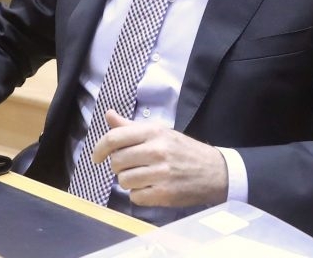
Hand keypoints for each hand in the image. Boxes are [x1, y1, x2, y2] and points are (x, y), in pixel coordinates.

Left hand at [91, 110, 228, 208]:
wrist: (215, 171)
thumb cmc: (184, 150)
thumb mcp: (161, 133)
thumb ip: (131, 127)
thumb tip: (108, 115)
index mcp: (154, 132)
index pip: (114, 138)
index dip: (99, 148)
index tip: (97, 157)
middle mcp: (157, 151)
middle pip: (116, 162)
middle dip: (118, 167)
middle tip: (131, 166)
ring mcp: (161, 173)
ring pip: (123, 181)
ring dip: (129, 182)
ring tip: (144, 177)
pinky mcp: (164, 193)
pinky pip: (135, 197)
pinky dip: (140, 195)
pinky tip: (152, 188)